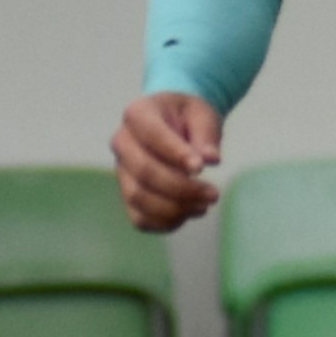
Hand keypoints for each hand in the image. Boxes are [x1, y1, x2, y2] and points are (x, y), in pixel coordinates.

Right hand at [113, 92, 225, 232]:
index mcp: (138, 113)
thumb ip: (206, 135)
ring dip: (175, 208)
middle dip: (181, 188)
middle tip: (213, 194)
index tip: (202, 168)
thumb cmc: (188, 117)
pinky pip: (139, 218)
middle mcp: (122, 142)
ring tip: (204, 205)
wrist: (176, 125)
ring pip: (139, 198)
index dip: (175, 154)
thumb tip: (210, 159)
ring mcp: (122, 171)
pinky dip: (165, 223)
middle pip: (143, 172)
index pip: (151, 135)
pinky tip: (189, 213)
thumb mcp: (202, 114)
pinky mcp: (128, 195)